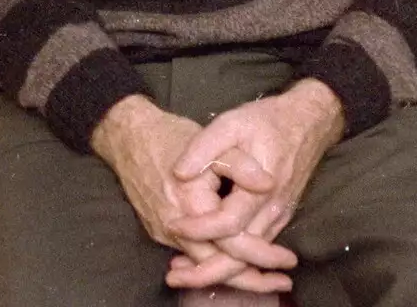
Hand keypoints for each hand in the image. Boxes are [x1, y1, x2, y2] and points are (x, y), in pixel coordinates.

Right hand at [91, 95, 294, 293]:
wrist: (126, 134)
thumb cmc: (170, 135)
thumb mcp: (212, 141)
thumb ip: (241, 165)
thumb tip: (269, 184)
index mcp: (191, 206)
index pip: (231, 246)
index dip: (263, 256)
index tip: (290, 259)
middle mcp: (174, 226)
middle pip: (217, 265)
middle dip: (251, 278)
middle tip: (282, 282)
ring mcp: (162, 230)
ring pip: (202, 262)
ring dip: (232, 271)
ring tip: (263, 276)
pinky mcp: (157, 227)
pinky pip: (189, 251)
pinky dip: (211, 258)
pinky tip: (229, 258)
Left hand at [165, 80, 343, 289]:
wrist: (308, 123)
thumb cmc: (267, 121)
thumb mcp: (231, 123)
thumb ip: (205, 147)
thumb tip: (179, 172)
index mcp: (261, 189)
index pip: (230, 223)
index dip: (200, 229)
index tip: (174, 225)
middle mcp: (272, 210)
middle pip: (242, 255)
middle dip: (208, 270)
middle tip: (173, 275)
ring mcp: (277, 216)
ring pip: (250, 258)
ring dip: (218, 271)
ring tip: (182, 274)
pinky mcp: (277, 216)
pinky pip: (255, 248)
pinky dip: (233, 261)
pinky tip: (206, 260)